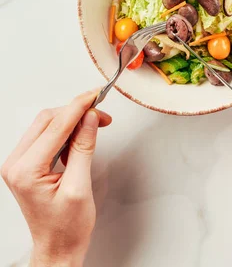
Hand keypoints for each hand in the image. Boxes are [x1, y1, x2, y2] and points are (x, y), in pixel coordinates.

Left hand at [1, 90, 111, 266]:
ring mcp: (19, 163)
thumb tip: (90, 118)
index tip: (96, 95)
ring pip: (47, 125)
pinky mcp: (27, 164)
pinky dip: (65, 132)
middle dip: (76, 112)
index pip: (55, 126)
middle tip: (101, 114)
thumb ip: (84, 148)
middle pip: (48, 120)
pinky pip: (46, 136)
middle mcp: (16, 164)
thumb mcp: (80, 187)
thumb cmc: (66, 228)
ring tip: (95, 126)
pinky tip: (79, 139)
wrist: (57, 248)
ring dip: (72, 121)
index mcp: (26, 170)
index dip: (79, 107)